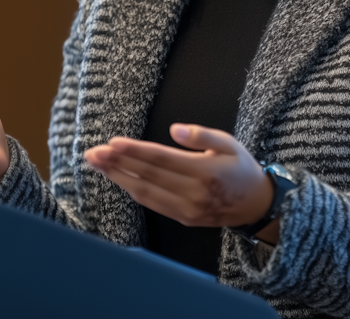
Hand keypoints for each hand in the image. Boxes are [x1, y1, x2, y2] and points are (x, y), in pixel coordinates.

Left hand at [85, 124, 276, 237]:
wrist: (256, 205)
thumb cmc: (241, 168)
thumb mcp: (229, 142)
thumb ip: (201, 135)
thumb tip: (174, 130)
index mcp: (204, 170)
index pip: (161, 159)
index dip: (135, 151)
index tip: (113, 143)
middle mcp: (192, 192)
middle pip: (148, 176)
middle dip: (118, 163)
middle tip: (93, 153)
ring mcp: (186, 209)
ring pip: (145, 192)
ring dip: (119, 178)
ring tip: (99, 165)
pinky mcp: (183, 219)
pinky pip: (153, 204)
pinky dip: (134, 191)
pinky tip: (120, 179)